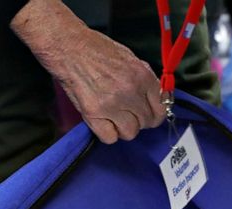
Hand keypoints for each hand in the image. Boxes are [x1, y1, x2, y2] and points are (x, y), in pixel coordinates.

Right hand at [11, 0, 164, 143]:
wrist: (69, 48)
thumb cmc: (97, 50)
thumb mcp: (130, 59)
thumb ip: (145, 81)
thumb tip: (155, 99)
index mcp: (142, 76)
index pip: (161, 108)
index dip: (155, 114)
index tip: (148, 114)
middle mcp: (130, 92)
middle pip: (147, 123)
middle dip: (139, 120)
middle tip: (128, 113)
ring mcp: (112, 105)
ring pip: (130, 133)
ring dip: (123, 128)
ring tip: (114, 117)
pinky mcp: (94, 115)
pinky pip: (110, 138)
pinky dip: (107, 133)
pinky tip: (103, 122)